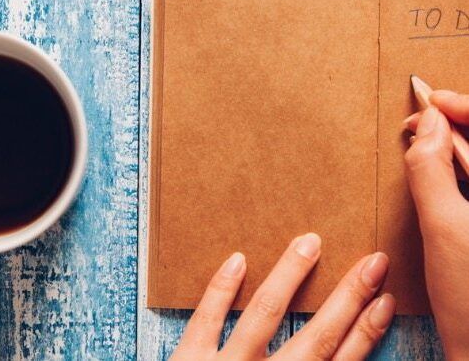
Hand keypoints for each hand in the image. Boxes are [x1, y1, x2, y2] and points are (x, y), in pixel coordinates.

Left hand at [171, 234, 394, 360]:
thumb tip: (333, 359)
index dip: (366, 332)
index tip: (386, 300)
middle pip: (318, 337)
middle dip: (348, 298)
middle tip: (373, 262)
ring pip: (264, 315)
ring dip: (289, 276)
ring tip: (309, 242)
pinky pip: (205, 320)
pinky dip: (221, 290)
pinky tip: (237, 259)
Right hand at [405, 92, 468, 358]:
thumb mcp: (444, 230)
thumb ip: (432, 171)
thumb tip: (425, 123)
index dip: (462, 107)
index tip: (427, 99)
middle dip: (454, 125)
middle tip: (415, 122)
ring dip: (453, 147)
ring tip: (422, 141)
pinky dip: (457, 170)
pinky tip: (437, 170)